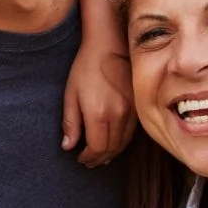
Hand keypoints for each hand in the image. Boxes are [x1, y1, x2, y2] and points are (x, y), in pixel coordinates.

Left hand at [62, 39, 134, 166]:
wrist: (109, 44)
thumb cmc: (86, 68)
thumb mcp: (71, 94)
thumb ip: (70, 123)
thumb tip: (68, 147)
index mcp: (99, 113)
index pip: (97, 147)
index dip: (88, 157)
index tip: (80, 159)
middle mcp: (118, 114)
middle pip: (111, 148)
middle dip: (99, 159)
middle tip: (89, 162)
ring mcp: (132, 110)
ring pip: (124, 142)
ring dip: (112, 153)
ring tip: (100, 157)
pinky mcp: (139, 104)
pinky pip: (132, 131)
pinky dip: (122, 142)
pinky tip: (114, 144)